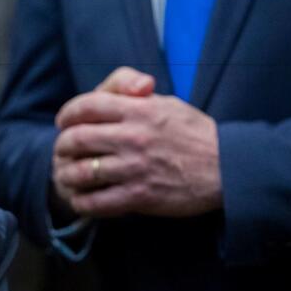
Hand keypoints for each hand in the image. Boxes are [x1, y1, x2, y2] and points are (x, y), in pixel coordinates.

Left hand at [51, 67, 221, 217]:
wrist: (228, 169)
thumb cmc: (197, 135)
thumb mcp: (169, 103)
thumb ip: (137, 93)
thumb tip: (118, 88)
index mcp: (140, 110)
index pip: (88, 106)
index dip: (68, 114)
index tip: (63, 122)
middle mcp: (133, 138)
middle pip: (76, 139)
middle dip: (62, 146)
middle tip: (62, 151)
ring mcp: (134, 169)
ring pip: (80, 172)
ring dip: (66, 175)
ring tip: (67, 176)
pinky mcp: (139, 197)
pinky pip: (96, 202)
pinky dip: (81, 202)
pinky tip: (81, 200)